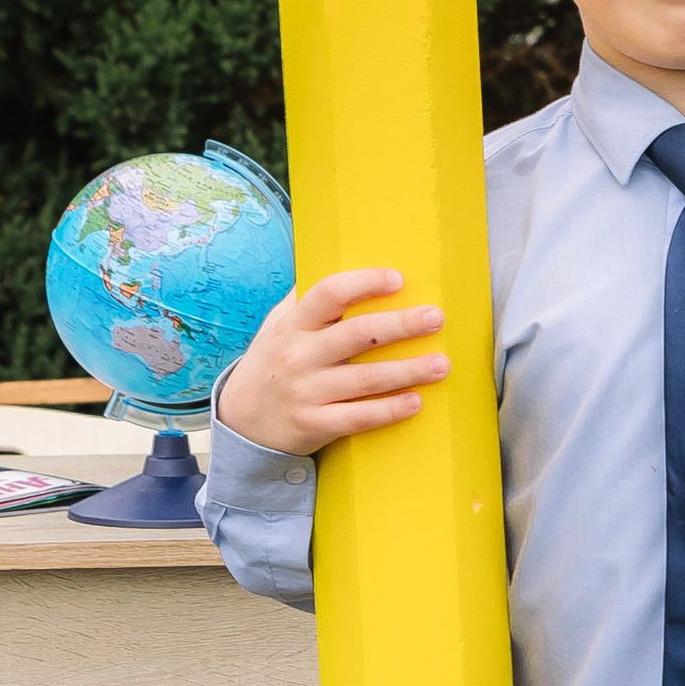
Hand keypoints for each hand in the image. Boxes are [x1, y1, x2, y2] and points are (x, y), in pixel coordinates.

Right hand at [214, 267, 448, 455]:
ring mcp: (306, 392)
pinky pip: (357, 417)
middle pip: (357, 335)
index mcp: (293, 325)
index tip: (398, 279)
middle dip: (400, 325)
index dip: (364, 283)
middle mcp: (299, 356)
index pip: (328, 294)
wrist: (242, 422)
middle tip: (435, 317)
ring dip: (407, 371)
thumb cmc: (272, 364)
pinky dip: (388, 411)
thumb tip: (340, 261)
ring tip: (442, 364)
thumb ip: (305, 300)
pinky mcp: (314, 424)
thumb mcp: (276, 326)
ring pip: (364, 379)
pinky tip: (416, 402)